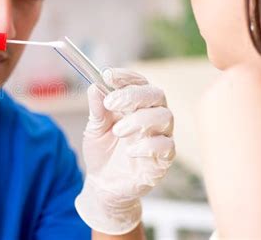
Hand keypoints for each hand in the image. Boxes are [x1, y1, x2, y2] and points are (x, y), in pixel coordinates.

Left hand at [75, 68, 174, 234]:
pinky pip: (166, 146)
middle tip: (110, 103)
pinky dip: (148, 145)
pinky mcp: (163, 159)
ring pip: (165, 116)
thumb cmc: (102, 152)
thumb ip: (97, 109)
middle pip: (156, 94)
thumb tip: (95, 86)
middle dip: (133, 95)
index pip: (139, 82)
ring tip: (117, 131)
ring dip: (139, 119)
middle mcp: (151, 116)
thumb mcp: (94, 129)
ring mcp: (160, 136)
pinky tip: (130, 151)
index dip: (126, 76)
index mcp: (136, 105)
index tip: (107, 76)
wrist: (103, 185)